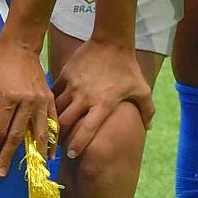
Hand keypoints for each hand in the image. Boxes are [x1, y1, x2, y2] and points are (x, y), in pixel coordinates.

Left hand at [0, 35, 53, 176]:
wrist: (20, 48)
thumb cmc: (0, 66)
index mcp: (8, 98)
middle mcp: (26, 102)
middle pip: (17, 135)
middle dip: (9, 156)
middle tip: (3, 172)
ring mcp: (40, 101)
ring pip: (39, 133)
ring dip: (35, 153)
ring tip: (33, 169)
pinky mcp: (50, 99)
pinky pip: (53, 123)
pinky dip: (52, 139)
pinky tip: (50, 152)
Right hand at [53, 37, 153, 160]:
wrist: (111, 42)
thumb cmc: (128, 68)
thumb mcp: (142, 90)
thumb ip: (146, 110)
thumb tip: (147, 128)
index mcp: (104, 103)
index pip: (88, 129)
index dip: (78, 144)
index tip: (72, 155)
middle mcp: (86, 97)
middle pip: (66, 121)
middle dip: (60, 135)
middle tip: (57, 144)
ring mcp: (73, 85)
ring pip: (57, 108)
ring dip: (54, 120)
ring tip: (52, 129)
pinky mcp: (65, 75)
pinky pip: (54, 93)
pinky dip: (52, 102)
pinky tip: (50, 109)